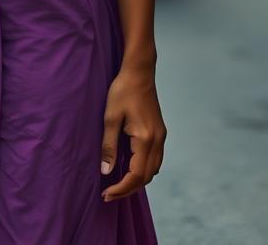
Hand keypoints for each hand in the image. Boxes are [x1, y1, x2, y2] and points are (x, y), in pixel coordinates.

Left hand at [99, 65, 165, 202]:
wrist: (139, 72)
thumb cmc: (122, 91)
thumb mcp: (110, 117)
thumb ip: (109, 146)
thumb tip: (106, 172)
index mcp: (145, 139)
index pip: (136, 175)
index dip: (122, 189)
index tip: (106, 194)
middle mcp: (157, 141)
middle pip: (147, 177)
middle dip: (128, 188)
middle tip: (109, 193)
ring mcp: (161, 137)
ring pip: (153, 170)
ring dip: (137, 180)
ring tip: (117, 184)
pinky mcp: (160, 132)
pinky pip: (155, 159)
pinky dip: (143, 169)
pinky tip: (129, 166)